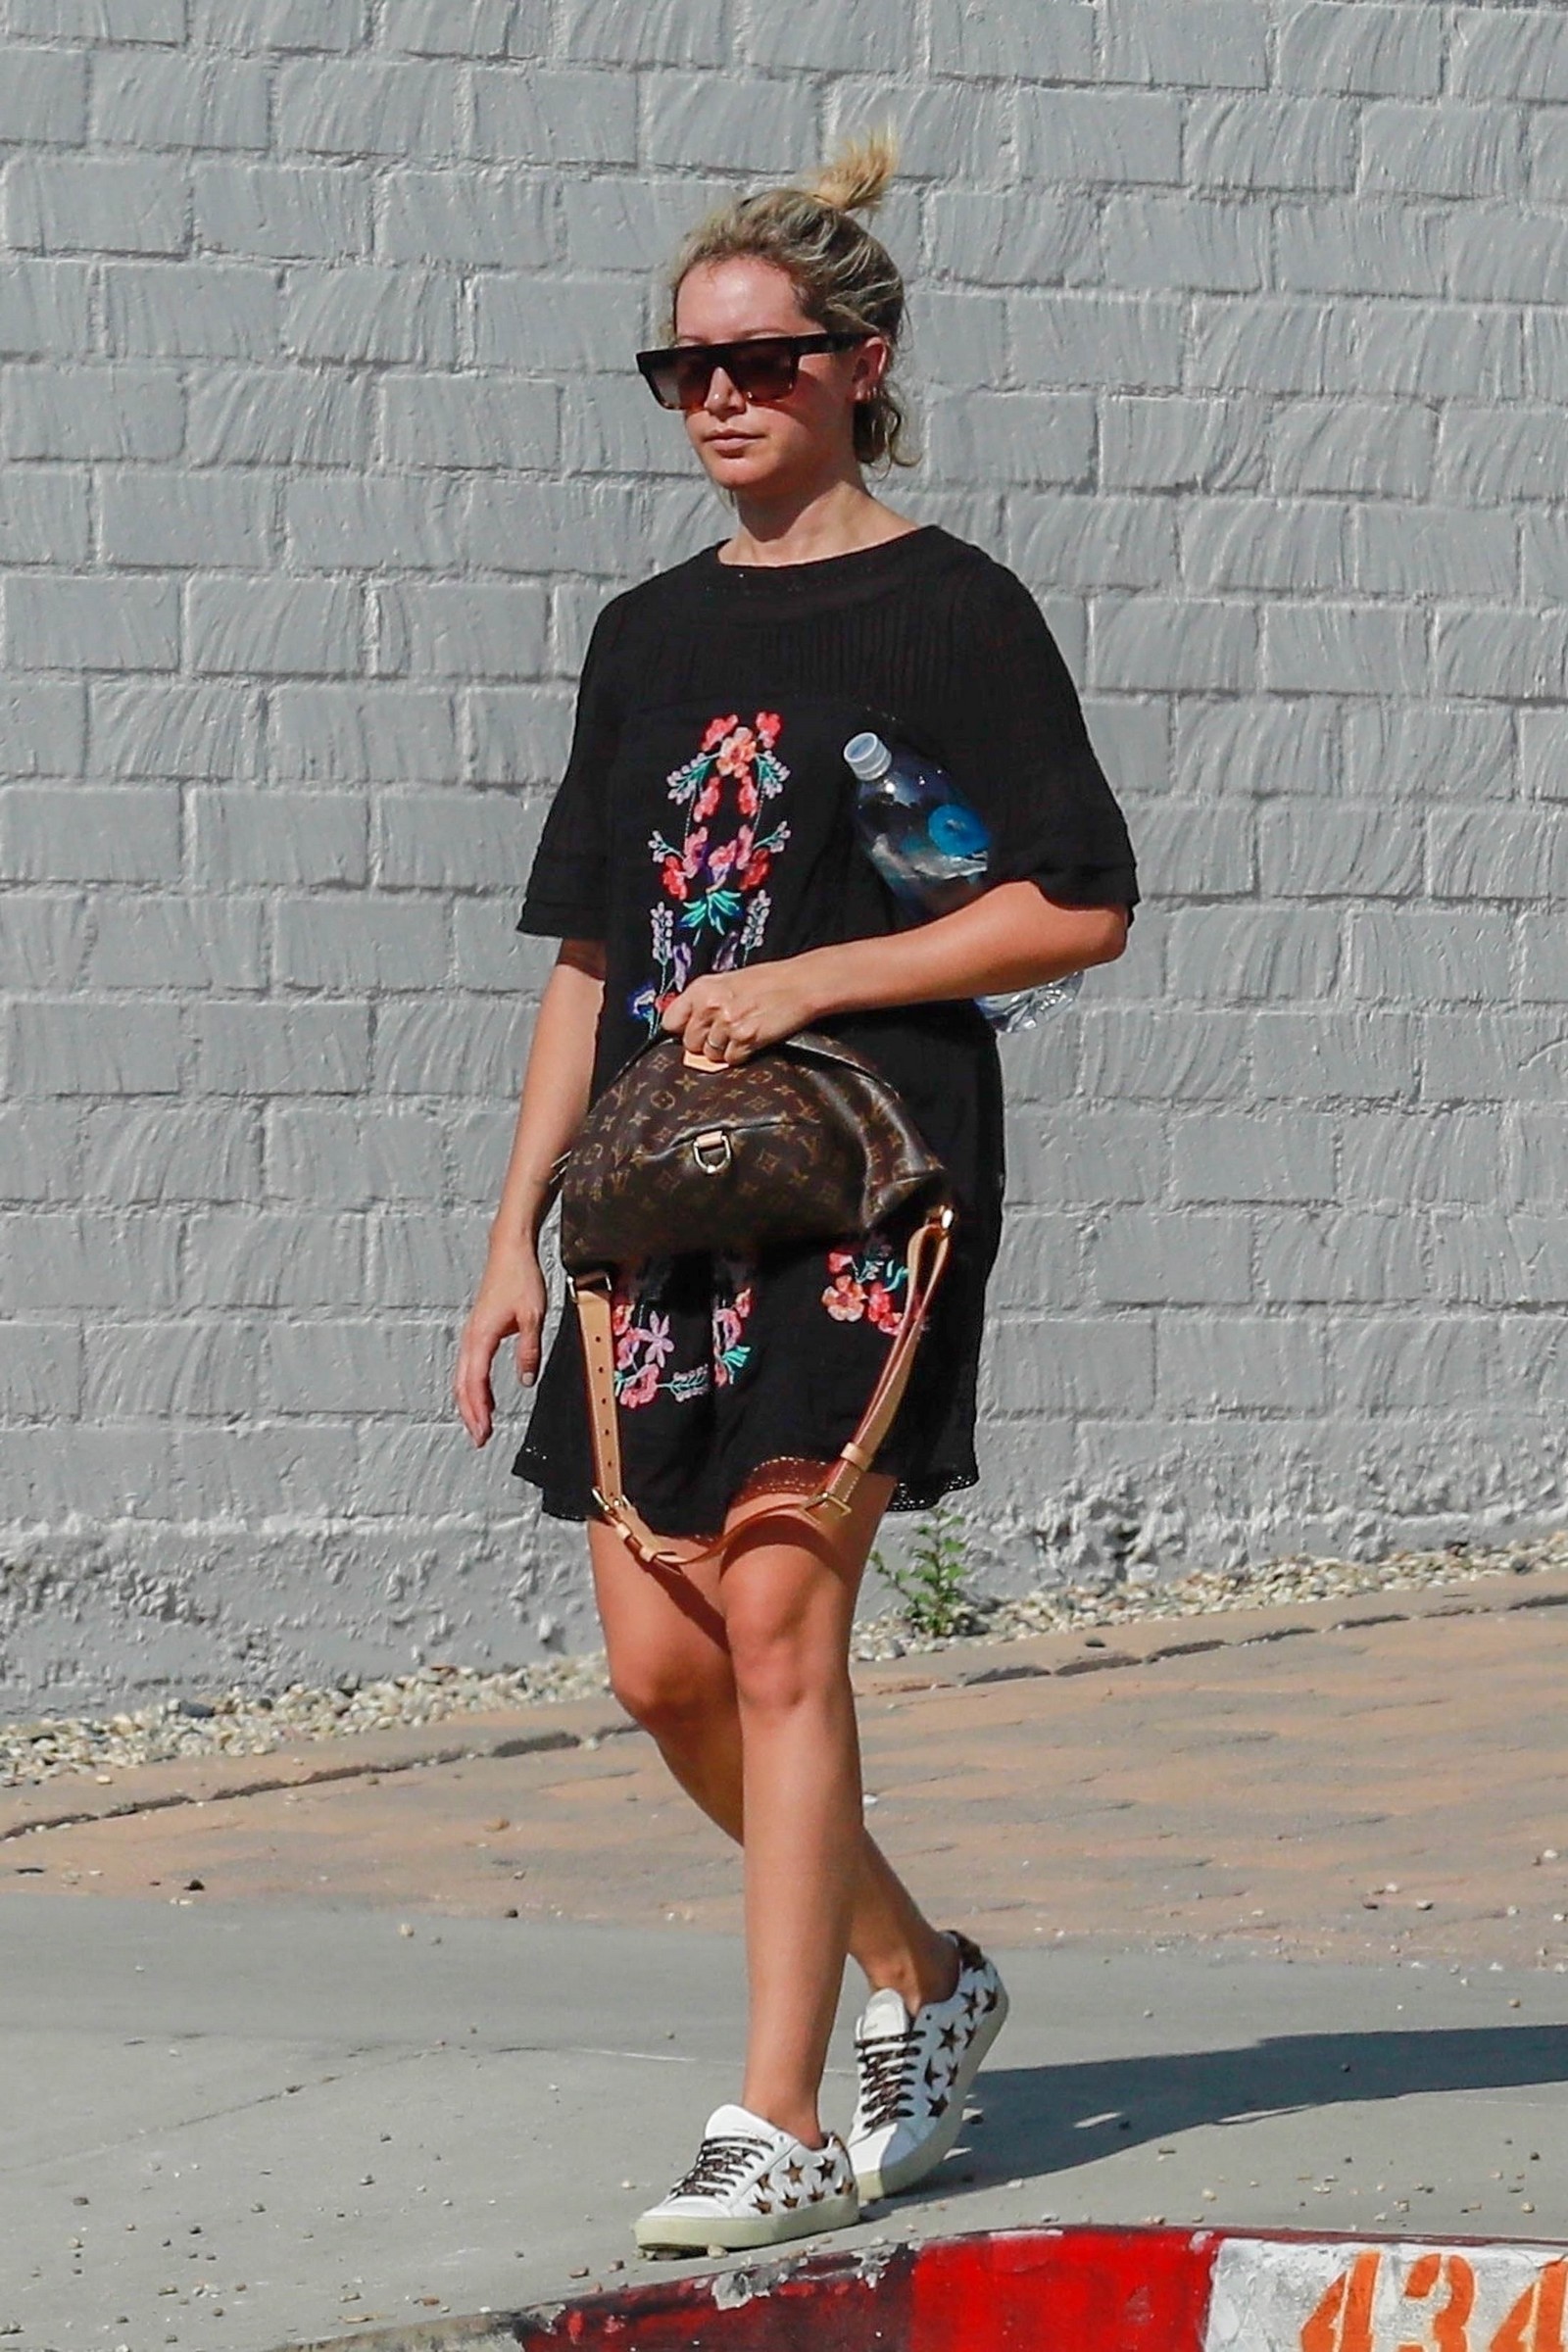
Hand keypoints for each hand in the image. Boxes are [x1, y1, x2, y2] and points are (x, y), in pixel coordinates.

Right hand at [452, 1237, 549, 1446]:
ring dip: (469, 1402)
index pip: (475, 1382)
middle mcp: (471, 1338)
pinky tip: (483, 1397)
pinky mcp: (477, 1331)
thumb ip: (528, 1349)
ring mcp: (471, 1335)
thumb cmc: (522, 1280)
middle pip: (463, 1384)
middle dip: (470, 1413)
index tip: (484, 1432)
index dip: (478, 1409)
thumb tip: (526, 1380)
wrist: (509, 1251)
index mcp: (481, 1337)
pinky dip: (473, 1386)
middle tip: (480, 1439)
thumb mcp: (533, 1316)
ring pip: (463, 1377)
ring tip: (479, 1425)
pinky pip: (469, 1366)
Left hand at [660, 958, 823, 1062]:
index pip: (670, 1020)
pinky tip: (752, 1040)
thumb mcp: (727, 982)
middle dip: (704, 1043)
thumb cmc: (768, 981)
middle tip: (724, 1033)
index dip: (680, 1029)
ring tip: (741, 1033)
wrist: (800, 984)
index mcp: (702, 988)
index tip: (690, 1031)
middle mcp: (710, 1005)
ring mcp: (727, 1024)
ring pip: (710, 1054)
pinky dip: (741, 1055)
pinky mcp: (745, 1039)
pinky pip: (731, 1060)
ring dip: (724, 1050)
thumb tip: (688, 1026)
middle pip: (689, 1043)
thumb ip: (704, 1002)